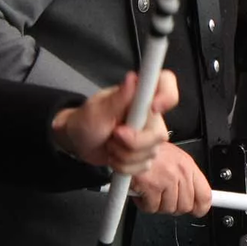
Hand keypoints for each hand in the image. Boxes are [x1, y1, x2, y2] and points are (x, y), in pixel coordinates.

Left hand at [52, 71, 174, 174]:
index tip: (154, 108)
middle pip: (158, 134)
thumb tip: (132, 78)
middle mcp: (150, 114)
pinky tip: (115, 157)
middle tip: (113, 136)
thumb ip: (118, 98)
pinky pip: (144, 166)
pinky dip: (125, 167)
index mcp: (140, 96)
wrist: (79, 142)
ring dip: (124, 156)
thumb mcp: (97, 110)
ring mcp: (150, 135)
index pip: (167, 84)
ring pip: (150, 154)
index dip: (167, 95)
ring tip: (110, 145)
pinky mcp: (145, 153)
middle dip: (133, 143)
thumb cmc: (86, 121)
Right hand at [129, 143, 212, 216]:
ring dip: (157, 204)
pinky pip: (152, 208)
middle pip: (185, 206)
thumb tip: (191, 197)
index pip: (205, 195)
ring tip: (150, 191)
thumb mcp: (173, 159)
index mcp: (188, 166)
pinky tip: (141, 191)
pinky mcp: (151, 186)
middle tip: (162, 196)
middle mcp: (180, 173)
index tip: (196, 210)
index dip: (200, 208)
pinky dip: (144, 203)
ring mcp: (166, 180)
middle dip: (172, 205)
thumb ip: (183, 178)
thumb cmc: (147, 150)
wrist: (128, 143)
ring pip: (168, 209)